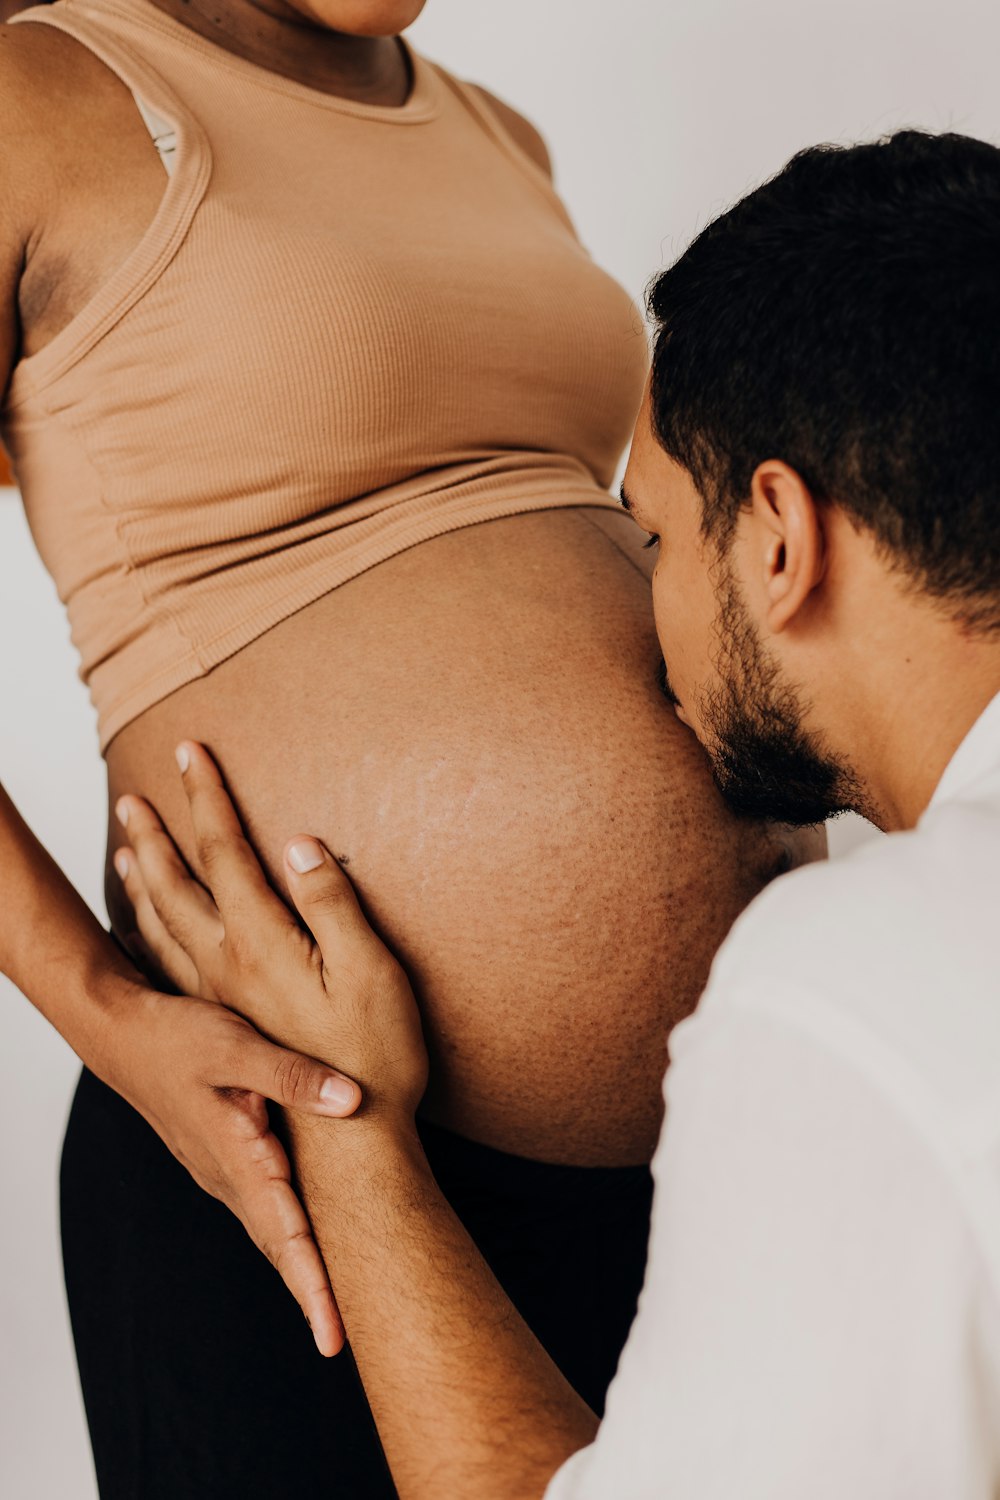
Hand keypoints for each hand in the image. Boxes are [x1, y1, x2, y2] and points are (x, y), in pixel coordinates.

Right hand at [107, 979, 360, 1357]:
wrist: (123, 1036)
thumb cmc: (179, 1038)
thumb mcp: (237, 1046)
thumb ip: (294, 1075)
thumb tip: (352, 1100)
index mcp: (238, 1159)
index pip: (285, 1237)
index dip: (313, 1287)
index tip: (333, 1338)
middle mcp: (231, 1178)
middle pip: (281, 1248)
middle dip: (314, 1295)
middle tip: (346, 1342)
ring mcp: (226, 1172)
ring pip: (273, 1229)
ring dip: (304, 1266)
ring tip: (342, 1304)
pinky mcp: (227, 1157)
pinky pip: (267, 1203)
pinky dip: (292, 1231)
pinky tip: (314, 1237)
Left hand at [115, 741, 429, 1131]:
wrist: (353, 1152)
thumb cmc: (376, 1060)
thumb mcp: (370, 972)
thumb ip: (332, 904)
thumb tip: (301, 842)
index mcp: (262, 944)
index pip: (226, 854)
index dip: (209, 798)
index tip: (191, 753)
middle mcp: (229, 967)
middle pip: (178, 887)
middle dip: (157, 834)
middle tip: (132, 797)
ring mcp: (222, 999)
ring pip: (163, 927)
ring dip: (142, 881)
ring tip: (125, 848)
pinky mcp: (226, 1026)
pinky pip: (168, 966)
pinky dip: (147, 935)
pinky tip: (143, 929)